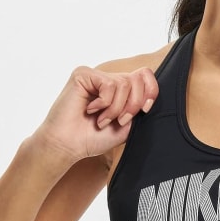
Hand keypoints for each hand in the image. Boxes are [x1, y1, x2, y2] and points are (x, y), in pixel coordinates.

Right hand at [35, 65, 157, 162]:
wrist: (68, 146)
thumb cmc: (93, 138)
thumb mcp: (127, 125)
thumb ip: (139, 108)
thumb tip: (151, 93)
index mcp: (119, 90)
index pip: (145, 76)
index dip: (151, 92)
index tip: (145, 111)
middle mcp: (108, 79)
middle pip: (138, 79)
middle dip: (133, 105)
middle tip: (119, 121)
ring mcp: (95, 75)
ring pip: (124, 83)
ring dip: (116, 108)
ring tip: (102, 120)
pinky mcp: (83, 74)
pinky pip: (109, 85)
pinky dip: (105, 103)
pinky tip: (90, 110)